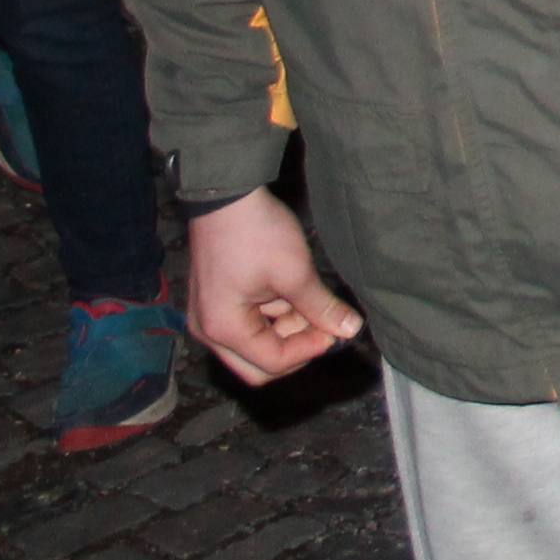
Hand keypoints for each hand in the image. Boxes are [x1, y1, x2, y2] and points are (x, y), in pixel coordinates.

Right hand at [183, 189, 363, 383]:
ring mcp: (211, 318)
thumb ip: (322, 308)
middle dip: (296, 346)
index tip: (335, 330)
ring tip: (306, 293)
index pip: (273, 363)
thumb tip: (350, 330)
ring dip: (288, 327)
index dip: (309, 350)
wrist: (226, 195)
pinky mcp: (218, 303)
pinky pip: (250, 324)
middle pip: (260, 364)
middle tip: (322, 322)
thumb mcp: (295, 272)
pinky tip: (291, 289)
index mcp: (223, 329)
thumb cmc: (256, 232)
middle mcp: (209, 332)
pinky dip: (275, 314)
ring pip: (257, 344)